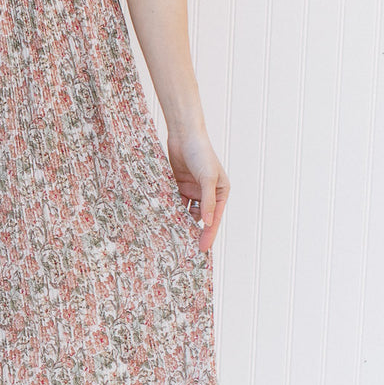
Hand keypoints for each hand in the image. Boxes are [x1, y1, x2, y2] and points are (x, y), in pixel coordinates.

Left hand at [165, 123, 228, 252]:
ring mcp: (192, 190)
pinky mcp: (178, 185)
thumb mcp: (208, 178)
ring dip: (179, 221)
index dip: (208, 234)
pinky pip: (174, 202)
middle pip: (200, 217)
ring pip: (186, 211)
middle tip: (185, 248)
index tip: (202, 249)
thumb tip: (209, 223)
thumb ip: (208, 201)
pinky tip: (163, 220)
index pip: (214, 218)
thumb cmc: (201, 153)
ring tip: (172, 237)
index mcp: (220, 192)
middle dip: (193, 231)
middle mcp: (207, 193)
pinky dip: (170, 210)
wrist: (184, 134)